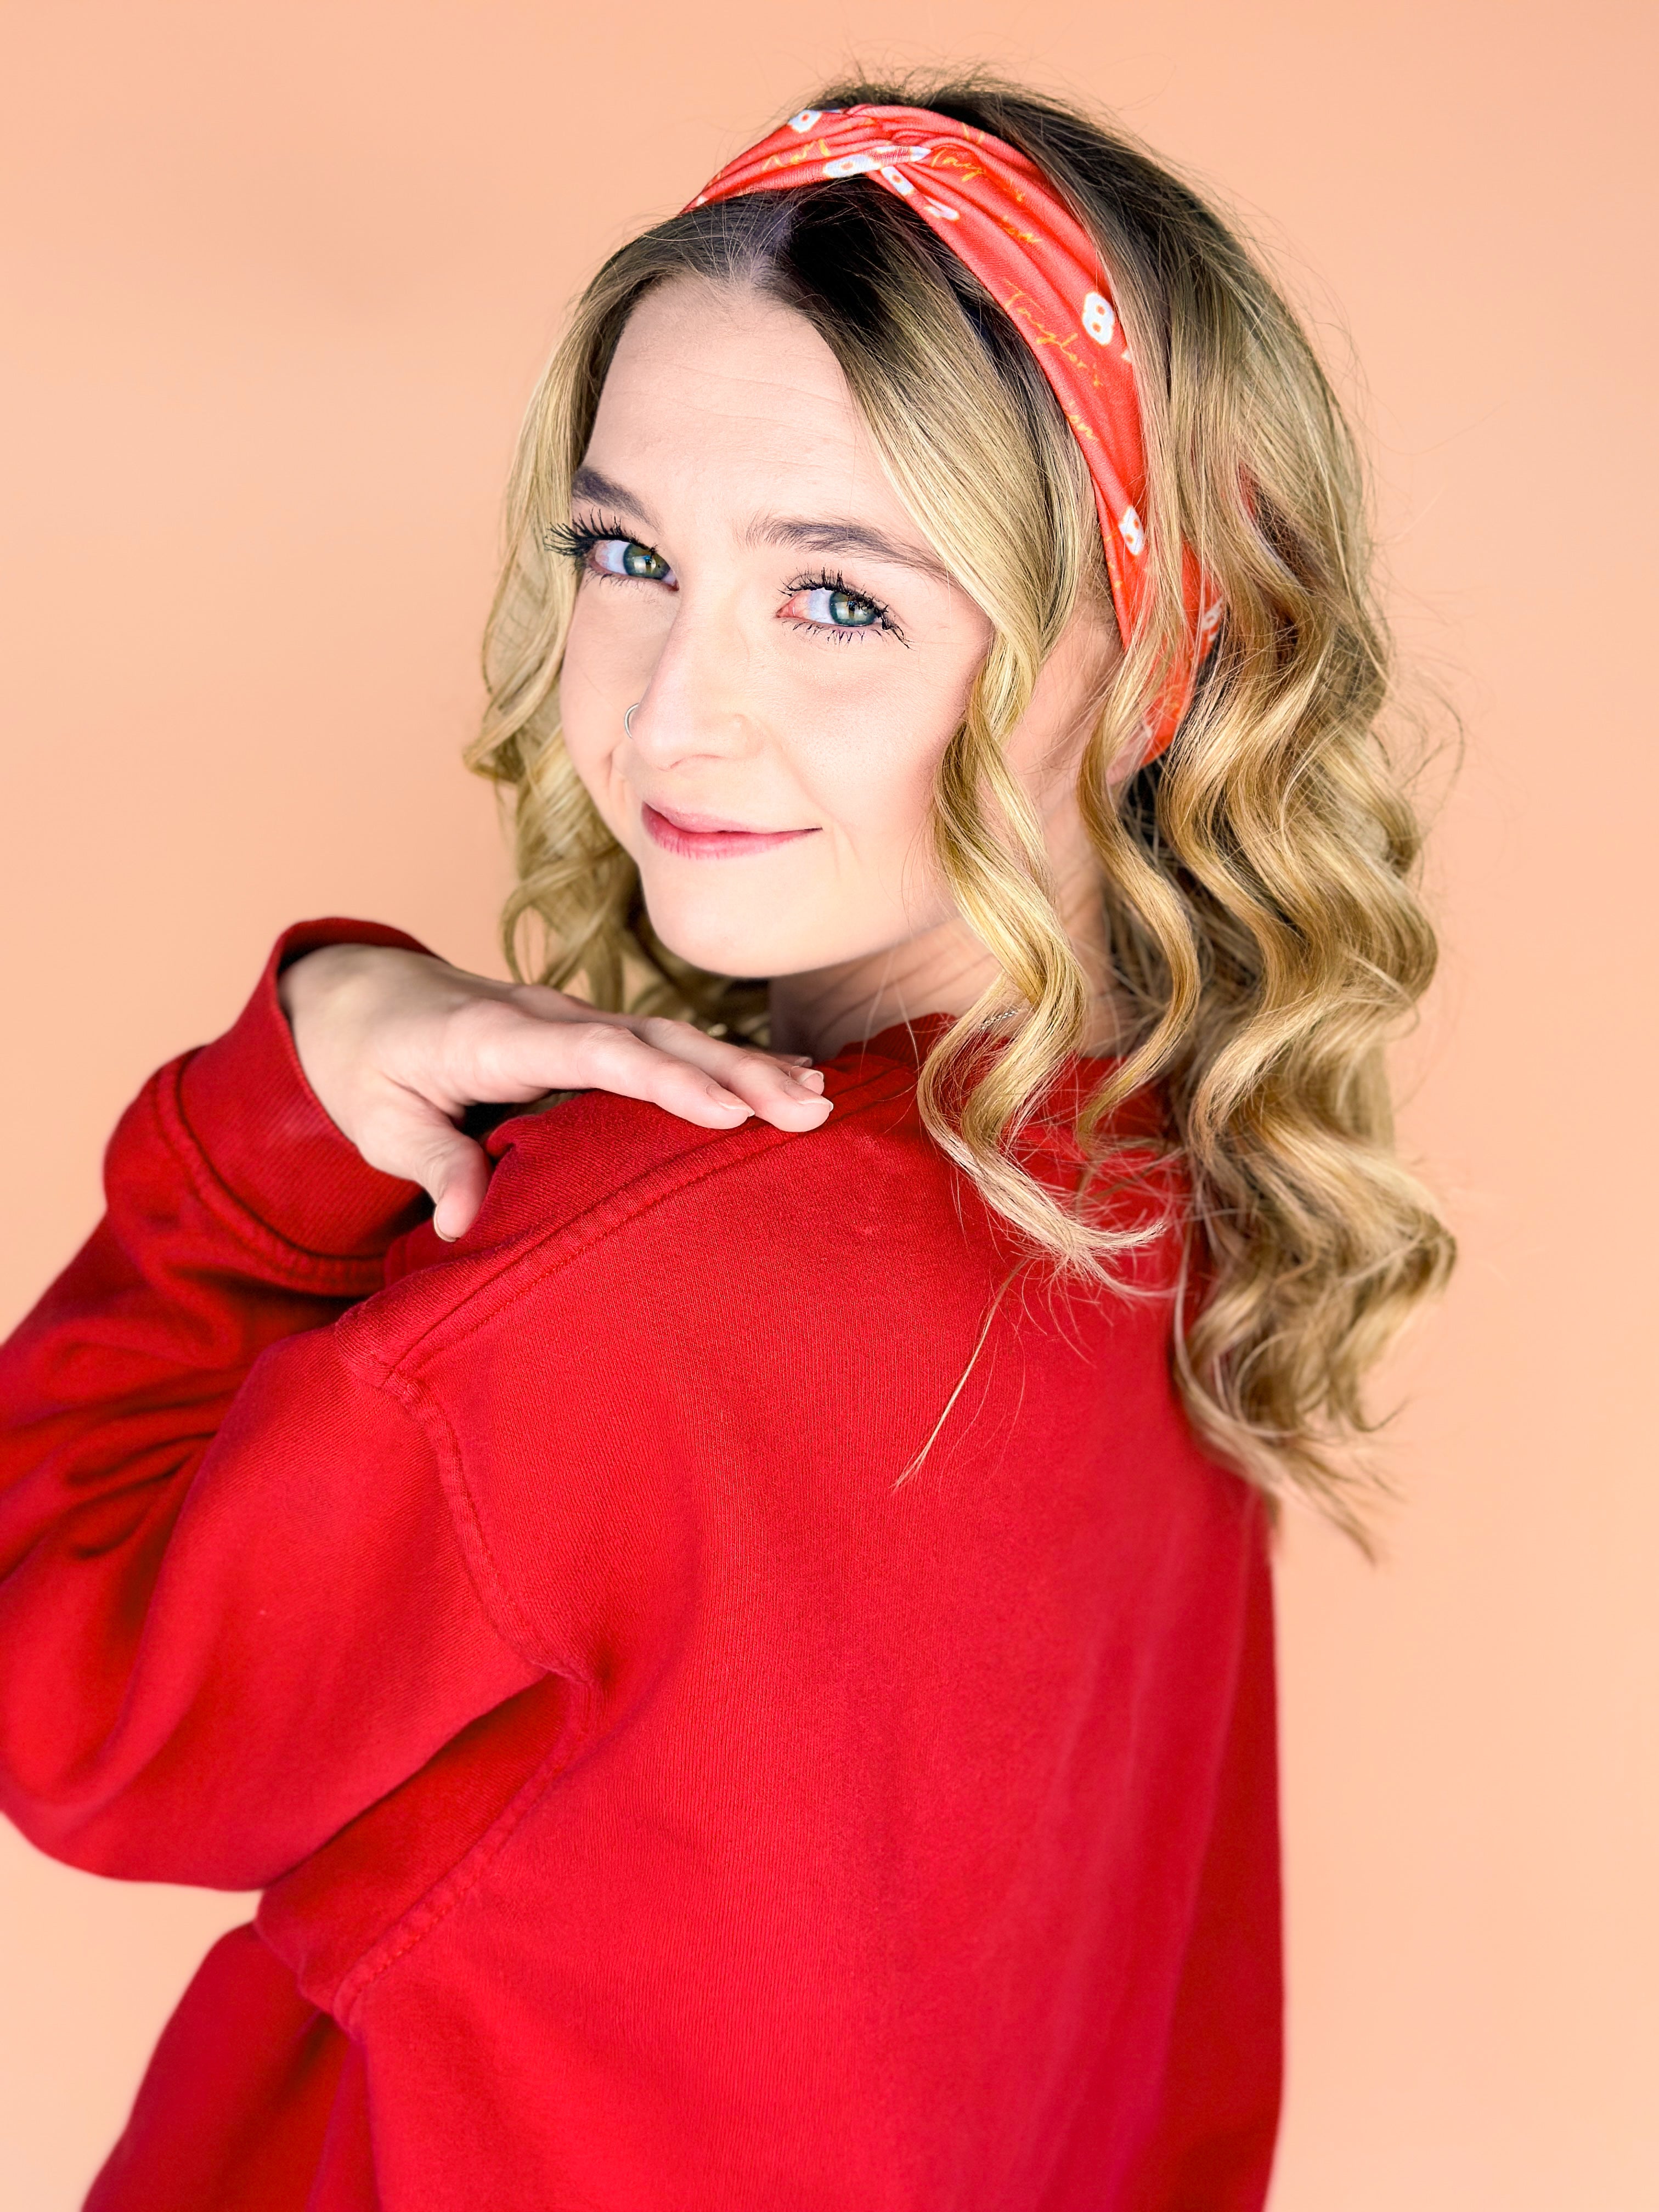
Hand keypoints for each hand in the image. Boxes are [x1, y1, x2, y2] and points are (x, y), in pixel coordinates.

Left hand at [279, 944, 829, 1239]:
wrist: (365, 998)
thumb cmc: (373, 1066)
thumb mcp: (383, 1123)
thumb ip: (434, 1166)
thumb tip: (464, 1229)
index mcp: (495, 1036)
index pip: (593, 1053)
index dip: (661, 1081)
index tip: (723, 1111)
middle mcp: (550, 1018)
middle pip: (655, 1040)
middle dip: (734, 1072)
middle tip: (806, 1108)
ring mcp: (578, 1022)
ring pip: (674, 1039)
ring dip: (746, 1066)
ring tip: (818, 1097)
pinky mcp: (594, 1036)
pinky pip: (668, 1047)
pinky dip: (728, 1062)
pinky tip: (787, 1078)